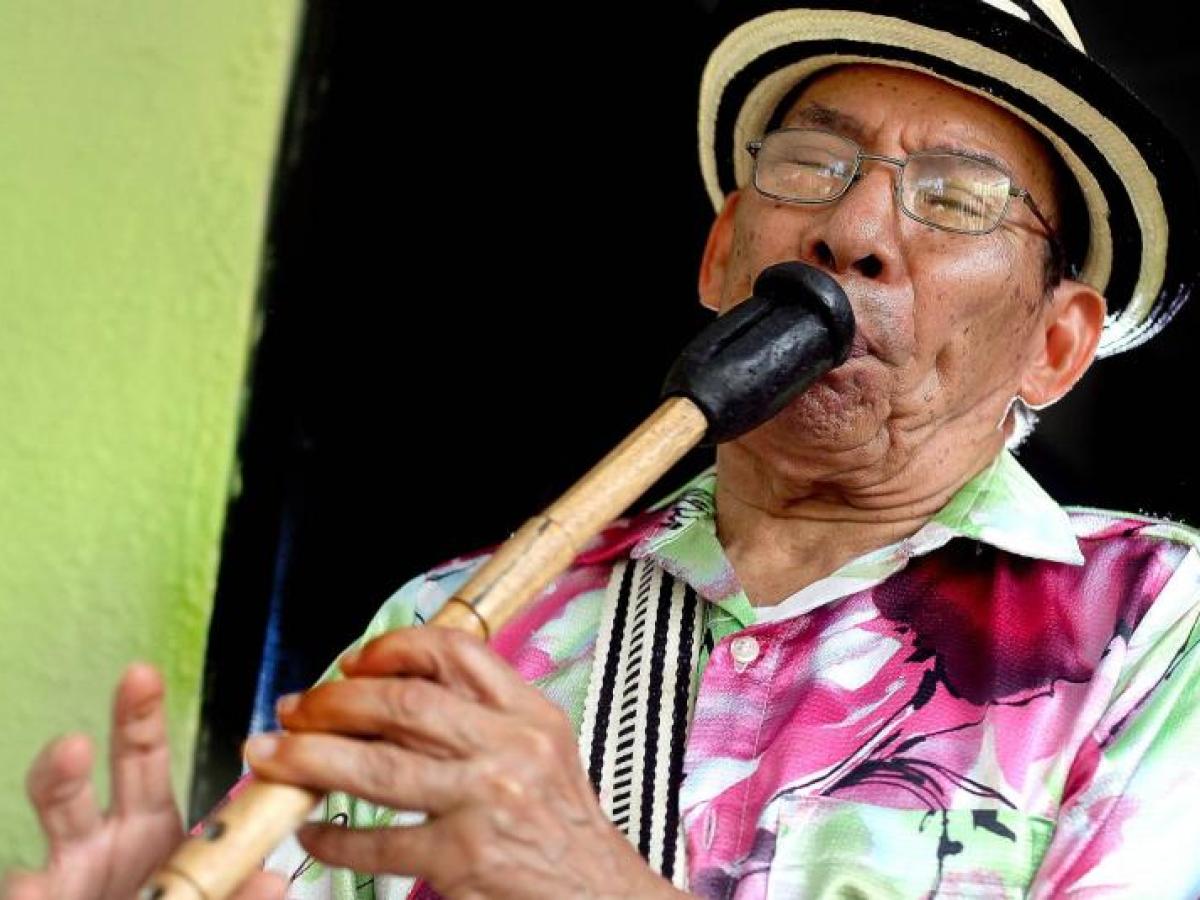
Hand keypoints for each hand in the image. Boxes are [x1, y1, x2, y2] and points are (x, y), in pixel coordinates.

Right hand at [2, 663, 285, 899]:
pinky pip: (25, 890)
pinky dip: (26, 890)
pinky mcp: (41, 899)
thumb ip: (238, 890)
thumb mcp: (213, 893)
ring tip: (66, 768)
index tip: (142, 674)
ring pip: (49, 831)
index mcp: (148, 823)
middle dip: (79, 756)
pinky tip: (30, 888)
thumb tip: (273, 881)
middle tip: (89, 731)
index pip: (142, 756)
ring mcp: (67, 872)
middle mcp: (102, 838)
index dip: (140, 716)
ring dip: (53, 795)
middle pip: (80, 785)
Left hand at [246, 627, 688, 898]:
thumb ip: (482, 717)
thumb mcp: (540, 752)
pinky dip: (332, 836)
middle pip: (404, 704)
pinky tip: (310, 830)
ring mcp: (484, 804)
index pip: (456, 651)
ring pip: (377, 766)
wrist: (600, 897)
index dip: (392, 648)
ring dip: (309, 758)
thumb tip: (388, 696)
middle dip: (334, 701)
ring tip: (268, 755)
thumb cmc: (561, 825)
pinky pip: (376, 844)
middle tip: (293, 709)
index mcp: (530, 714)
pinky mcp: (461, 861)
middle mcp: (510, 750)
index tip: (351, 661)